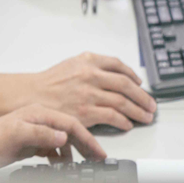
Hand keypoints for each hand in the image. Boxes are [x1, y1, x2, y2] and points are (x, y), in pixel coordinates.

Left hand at [0, 104, 104, 168]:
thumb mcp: (17, 134)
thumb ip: (41, 133)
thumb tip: (64, 135)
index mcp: (39, 114)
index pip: (71, 124)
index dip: (87, 139)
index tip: (98, 153)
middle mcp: (39, 121)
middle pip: (69, 132)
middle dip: (85, 145)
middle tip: (97, 160)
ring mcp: (35, 133)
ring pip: (62, 141)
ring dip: (73, 152)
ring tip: (82, 165)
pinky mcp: (29, 144)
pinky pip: (51, 150)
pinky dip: (59, 157)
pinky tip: (60, 165)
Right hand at [31, 52, 156, 131]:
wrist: (32, 96)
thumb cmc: (50, 82)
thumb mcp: (72, 63)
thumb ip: (92, 65)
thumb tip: (114, 74)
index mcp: (88, 60)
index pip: (118, 65)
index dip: (133, 74)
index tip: (139, 82)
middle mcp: (90, 75)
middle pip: (125, 84)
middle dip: (142, 96)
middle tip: (151, 104)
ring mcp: (89, 94)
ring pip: (122, 101)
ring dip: (138, 110)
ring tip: (145, 116)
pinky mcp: (86, 112)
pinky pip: (112, 116)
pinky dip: (124, 120)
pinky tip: (128, 123)